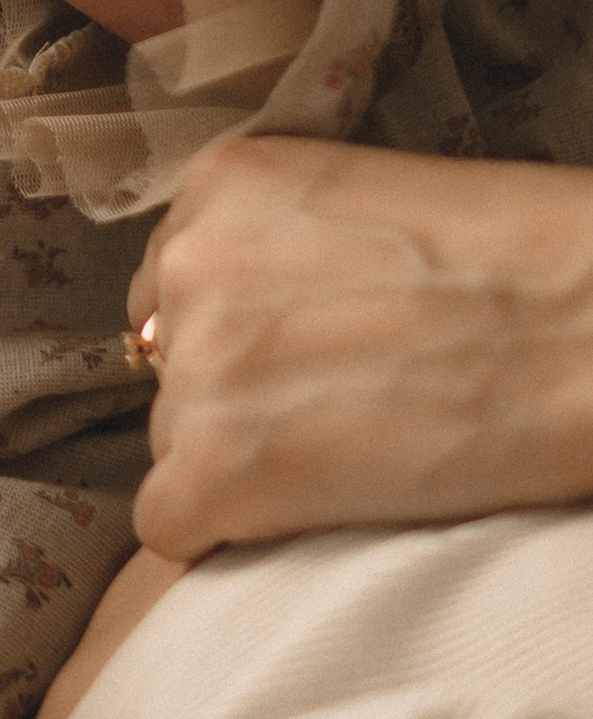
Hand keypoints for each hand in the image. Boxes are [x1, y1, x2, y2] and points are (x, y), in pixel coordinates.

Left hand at [131, 138, 592, 557]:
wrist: (591, 331)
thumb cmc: (524, 260)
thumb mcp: (369, 199)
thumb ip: (285, 245)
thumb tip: (255, 318)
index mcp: (221, 186)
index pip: (175, 281)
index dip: (239, 331)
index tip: (301, 355)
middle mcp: (188, 264)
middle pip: (169, 359)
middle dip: (236, 392)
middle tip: (335, 409)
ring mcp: (195, 365)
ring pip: (175, 440)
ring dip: (244, 459)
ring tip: (352, 453)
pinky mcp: (215, 467)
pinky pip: (167, 522)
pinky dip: (225, 532)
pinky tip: (304, 516)